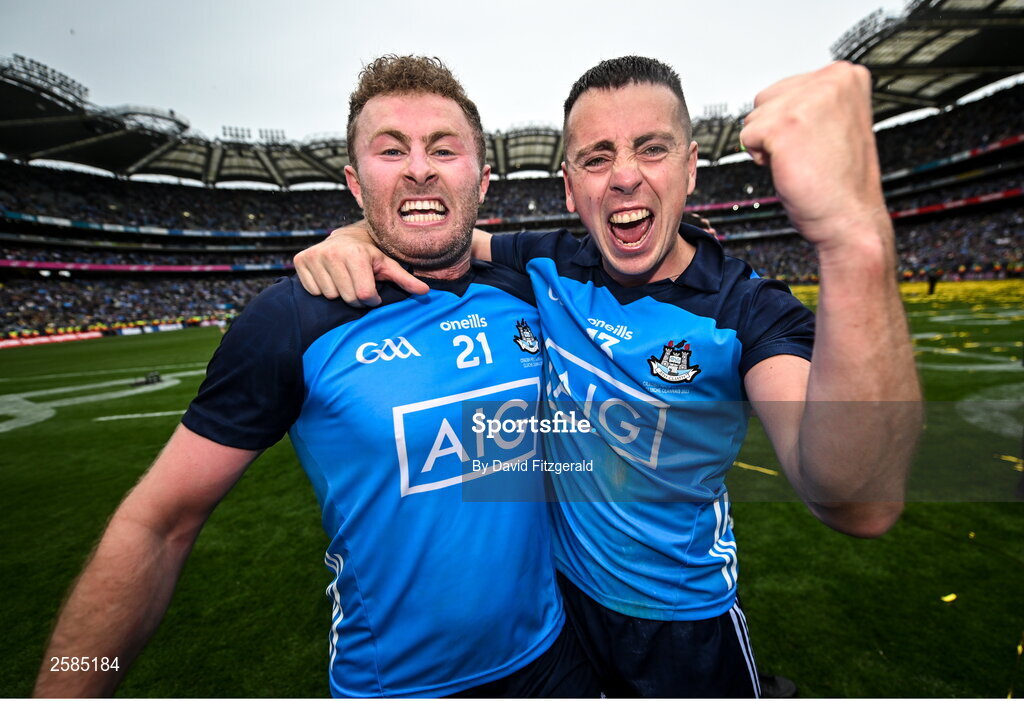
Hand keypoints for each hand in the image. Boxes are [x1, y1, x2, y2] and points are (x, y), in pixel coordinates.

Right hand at [293, 220, 428, 305]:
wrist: (344, 239)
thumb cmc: (370, 256)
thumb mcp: (388, 265)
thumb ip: (405, 280)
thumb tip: (426, 291)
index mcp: (356, 254)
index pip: (363, 295)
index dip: (371, 298)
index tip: (373, 291)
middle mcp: (333, 253)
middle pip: (347, 298)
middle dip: (356, 297)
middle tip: (359, 284)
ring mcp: (315, 256)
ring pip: (329, 295)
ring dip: (339, 292)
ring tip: (345, 278)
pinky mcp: (301, 260)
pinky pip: (313, 290)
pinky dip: (322, 288)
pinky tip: (330, 276)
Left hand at [739, 62, 888, 249]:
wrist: (851, 217)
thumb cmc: (842, 180)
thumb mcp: (835, 122)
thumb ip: (810, 101)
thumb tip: (772, 100)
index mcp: (846, 75)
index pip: (786, 88)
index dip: (790, 121)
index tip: (817, 140)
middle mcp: (830, 80)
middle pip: (765, 99)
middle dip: (775, 130)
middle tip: (807, 153)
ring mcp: (807, 101)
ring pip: (754, 117)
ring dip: (767, 144)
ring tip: (801, 160)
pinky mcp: (784, 125)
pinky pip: (746, 137)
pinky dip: (759, 158)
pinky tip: (789, 167)